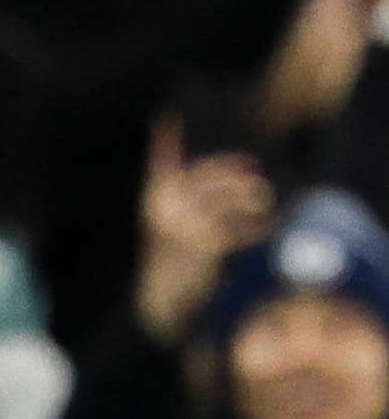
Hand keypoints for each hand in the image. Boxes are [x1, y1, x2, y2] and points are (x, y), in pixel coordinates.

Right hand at [133, 120, 272, 341]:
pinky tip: (264, 229)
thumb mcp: (169, 226)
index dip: (165, 143)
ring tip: (265, 201)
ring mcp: (185, 227)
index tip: (167, 120)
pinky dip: (254, 229)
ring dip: (250, 197)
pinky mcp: (205, 245)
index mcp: (154, 202)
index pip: (163, 165)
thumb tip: (206, 175)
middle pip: (207, 179)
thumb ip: (183, 198)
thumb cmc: (170, 259)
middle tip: (255, 176)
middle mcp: (166, 211)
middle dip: (233, 173)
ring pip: (226, 200)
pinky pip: (239, 229)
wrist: (163, 298)